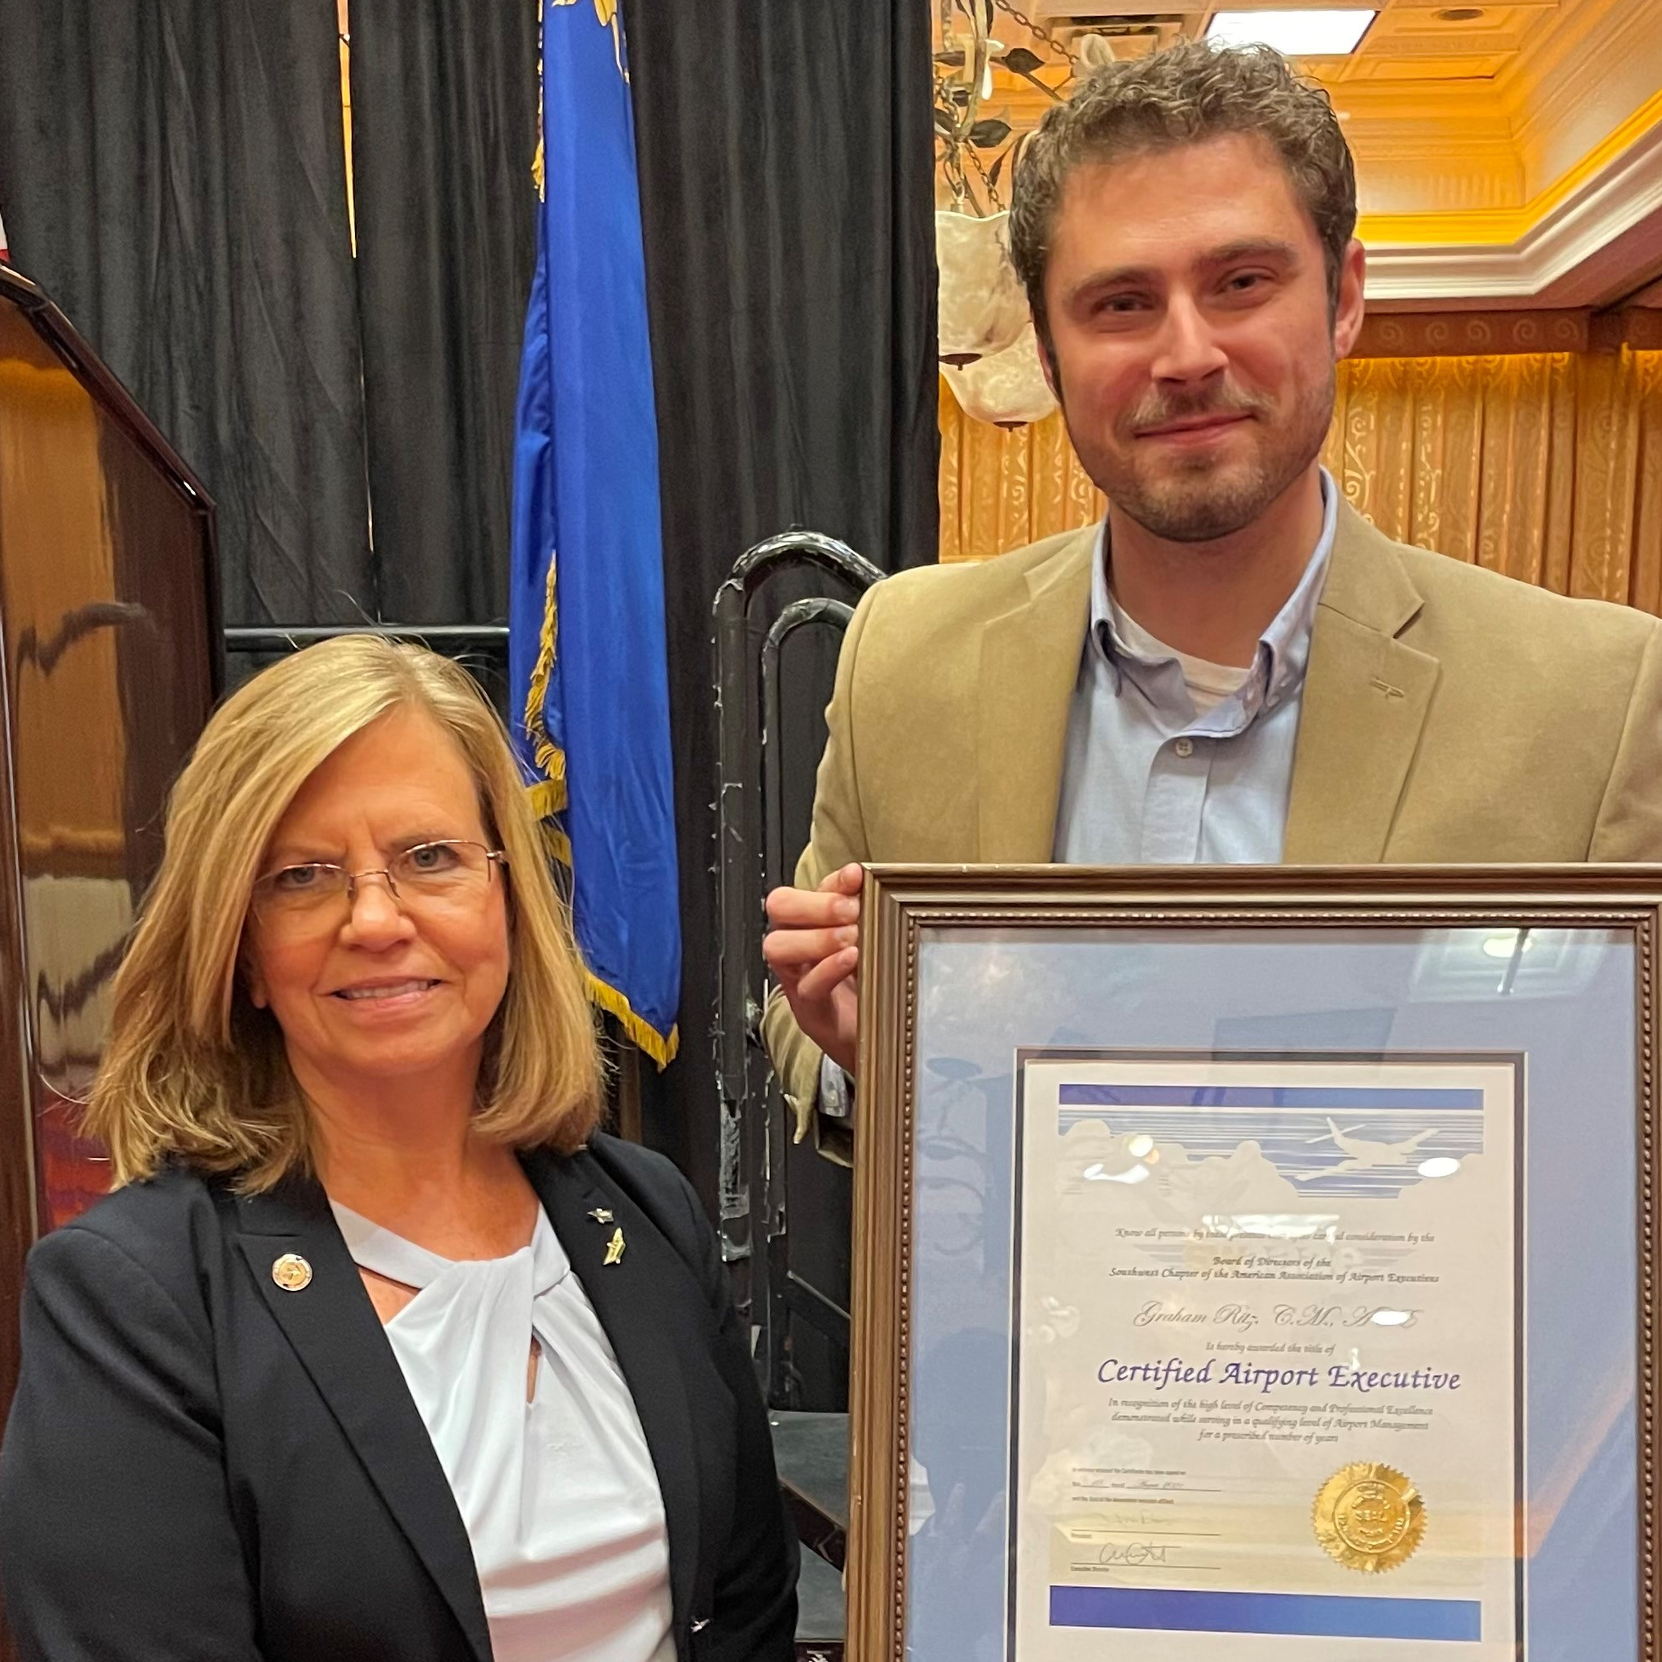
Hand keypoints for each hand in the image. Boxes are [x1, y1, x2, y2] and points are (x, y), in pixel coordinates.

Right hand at [762, 863, 861, 1076]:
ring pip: (779, 946)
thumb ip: (869, 911)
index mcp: (811, 923)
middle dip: (816, 904)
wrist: (878, 1037)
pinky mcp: (809, 1009)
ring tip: (851, 938)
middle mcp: (797, 945)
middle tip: (850, 911)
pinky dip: (828, 968)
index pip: (806, 887)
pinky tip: (851, 959)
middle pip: (779, 908)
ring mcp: (798, 977)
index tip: (856, 876)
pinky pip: (807, 985)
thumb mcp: (872, 941)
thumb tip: (874, 884)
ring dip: (817, 937)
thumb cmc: (873, 984)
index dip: (828, 880)